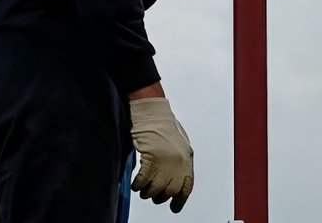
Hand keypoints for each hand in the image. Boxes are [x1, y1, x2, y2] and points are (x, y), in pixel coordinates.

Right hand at [129, 96, 193, 213]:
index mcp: (187, 159)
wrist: (152, 113)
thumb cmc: (163, 125)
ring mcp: (165, 161)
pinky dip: (138, 185)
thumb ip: (178, 162)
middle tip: (152, 195)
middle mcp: (178, 162)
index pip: (187, 187)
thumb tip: (174, 179)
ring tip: (142, 190)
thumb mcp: (178, 145)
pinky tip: (135, 184)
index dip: (180, 199)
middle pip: (170, 191)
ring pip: (156, 189)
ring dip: (147, 192)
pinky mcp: (151, 158)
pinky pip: (143, 181)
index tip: (174, 207)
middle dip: (160, 196)